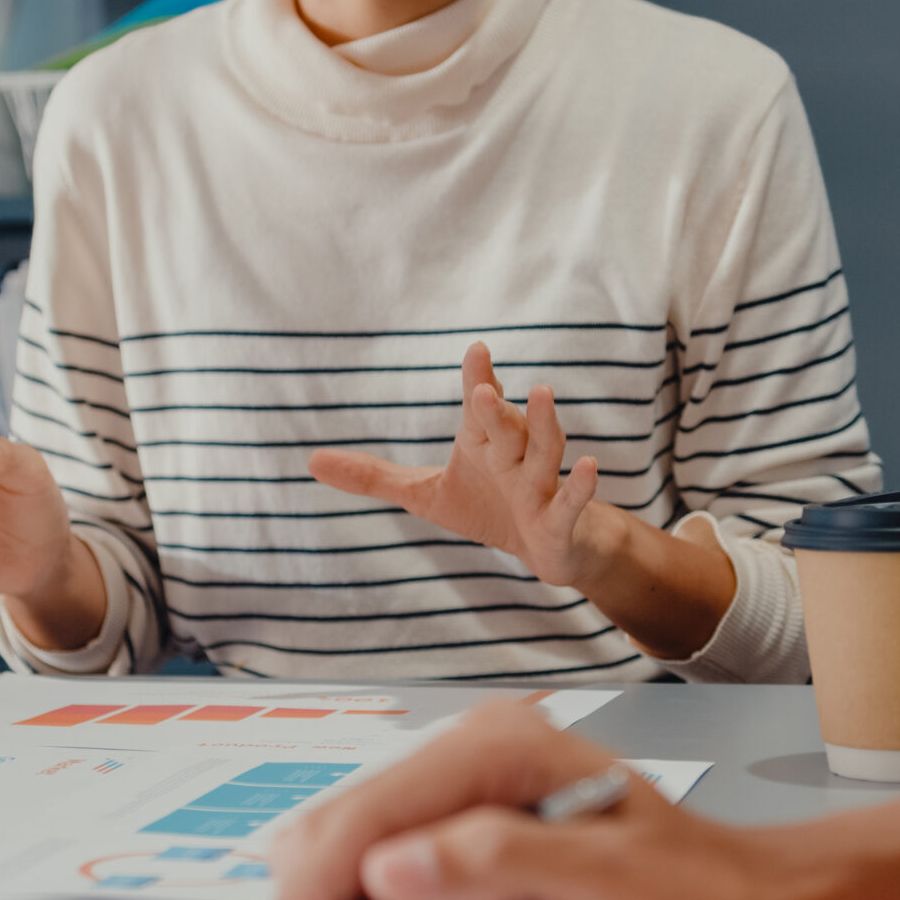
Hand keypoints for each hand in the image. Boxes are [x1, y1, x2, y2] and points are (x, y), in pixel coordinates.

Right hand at [255, 702, 800, 899]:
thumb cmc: (691, 893)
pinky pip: (379, 899)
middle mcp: (461, 770)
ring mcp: (454, 817)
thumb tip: (387, 869)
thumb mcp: (604, 879)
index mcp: (493, 750)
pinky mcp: (454, 867)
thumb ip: (494, 863)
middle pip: (342, 834)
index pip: (373, 813)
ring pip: (347, 869)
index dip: (314, 889)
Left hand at [309, 342, 611, 592]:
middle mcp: (514, 456)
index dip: (477, 379)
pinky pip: (571, 501)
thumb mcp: (424, 495)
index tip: (476, 350)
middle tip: (484, 388)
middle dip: (496, 408)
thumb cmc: (487, 509)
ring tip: (543, 393)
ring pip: (545, 451)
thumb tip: (310, 461)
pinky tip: (590, 465)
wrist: (545, 550)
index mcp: (482, 444)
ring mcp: (541, 485)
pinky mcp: (560, 519)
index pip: (478, 407)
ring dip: (544, 425)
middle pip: (506, 426)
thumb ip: (372, 476)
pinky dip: (581, 486)